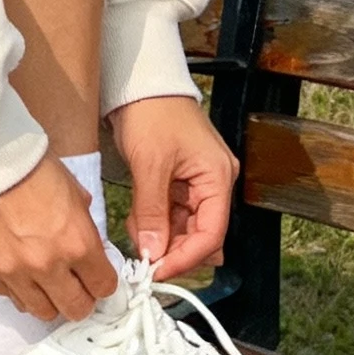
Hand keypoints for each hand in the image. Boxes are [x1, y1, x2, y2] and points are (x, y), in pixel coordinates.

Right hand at [0, 153, 117, 321]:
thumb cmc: (27, 165)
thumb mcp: (71, 188)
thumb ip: (82, 223)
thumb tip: (86, 242)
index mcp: (76, 242)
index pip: (104, 287)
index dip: (103, 283)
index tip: (97, 277)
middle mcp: (46, 265)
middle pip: (75, 309)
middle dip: (80, 299)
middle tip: (75, 286)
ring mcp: (11, 272)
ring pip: (39, 310)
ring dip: (47, 299)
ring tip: (44, 282)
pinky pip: (6, 295)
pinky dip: (15, 287)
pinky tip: (15, 268)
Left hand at [109, 95, 236, 281]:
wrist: (139, 84)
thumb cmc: (152, 112)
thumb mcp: (150, 164)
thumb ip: (152, 211)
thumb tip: (153, 251)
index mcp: (218, 177)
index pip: (212, 233)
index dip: (186, 257)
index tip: (158, 270)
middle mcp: (214, 184)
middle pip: (201, 235)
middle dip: (172, 248)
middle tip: (143, 257)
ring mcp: (197, 185)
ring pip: (184, 228)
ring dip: (159, 237)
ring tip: (135, 230)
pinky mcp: (179, 184)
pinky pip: (171, 215)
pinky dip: (153, 223)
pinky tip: (136, 219)